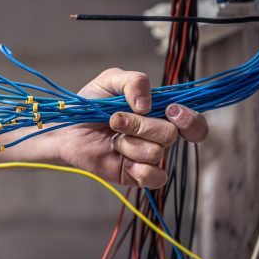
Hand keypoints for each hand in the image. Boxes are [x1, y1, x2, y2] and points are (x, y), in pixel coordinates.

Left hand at [55, 68, 207, 188]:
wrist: (66, 129)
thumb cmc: (89, 104)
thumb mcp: (110, 80)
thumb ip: (134, 81)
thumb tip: (147, 105)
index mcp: (160, 113)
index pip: (193, 123)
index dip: (190, 119)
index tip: (170, 110)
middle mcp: (158, 136)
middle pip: (170, 134)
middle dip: (139, 125)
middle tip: (115, 120)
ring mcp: (147, 157)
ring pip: (156, 153)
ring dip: (128, 143)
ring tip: (111, 138)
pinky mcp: (136, 175)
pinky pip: (154, 177)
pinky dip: (138, 168)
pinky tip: (120, 157)